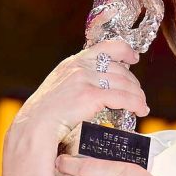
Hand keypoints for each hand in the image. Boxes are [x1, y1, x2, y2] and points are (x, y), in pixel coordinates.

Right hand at [8, 40, 149, 144]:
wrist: (32, 127)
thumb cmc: (46, 114)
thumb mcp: (62, 88)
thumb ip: (79, 82)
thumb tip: (99, 85)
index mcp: (73, 62)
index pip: (105, 47)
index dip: (124, 51)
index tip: (134, 58)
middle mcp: (79, 66)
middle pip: (119, 69)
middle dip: (134, 83)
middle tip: (139, 96)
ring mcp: (84, 79)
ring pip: (124, 83)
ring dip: (138, 95)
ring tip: (142, 106)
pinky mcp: (89, 95)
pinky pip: (122, 98)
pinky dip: (135, 104)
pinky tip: (140, 110)